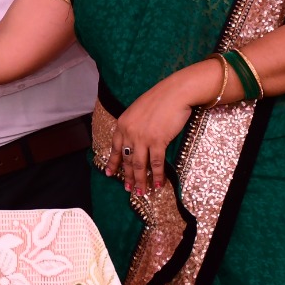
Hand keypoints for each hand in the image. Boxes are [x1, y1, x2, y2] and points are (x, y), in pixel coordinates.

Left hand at [104, 67, 202, 194]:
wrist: (174, 93)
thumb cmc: (159, 99)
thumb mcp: (138, 110)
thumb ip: (133, 125)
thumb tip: (135, 139)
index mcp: (122, 124)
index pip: (115, 148)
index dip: (113, 162)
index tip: (109, 173)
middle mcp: (129, 132)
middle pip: (127, 159)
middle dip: (127, 176)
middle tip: (127, 189)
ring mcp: (143, 138)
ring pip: (139, 165)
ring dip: (140, 181)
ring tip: (140, 192)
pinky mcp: (157, 141)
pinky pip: (156, 163)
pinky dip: (157, 176)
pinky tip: (157, 185)